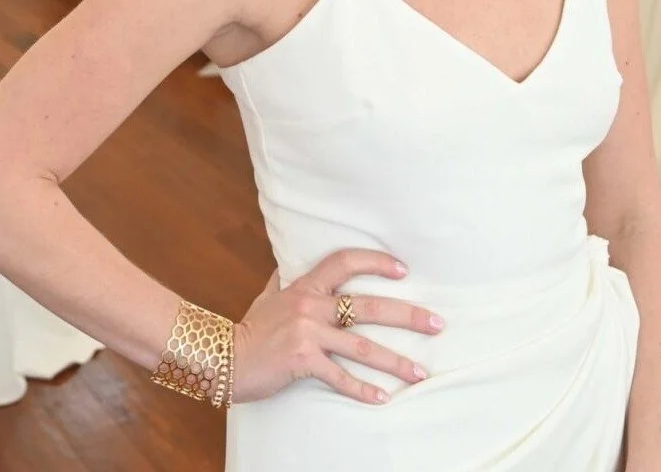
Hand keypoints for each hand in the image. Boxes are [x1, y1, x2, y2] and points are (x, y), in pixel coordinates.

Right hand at [231, 248, 443, 405]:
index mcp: (305, 285)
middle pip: (369, 306)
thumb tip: (291, 263)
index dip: (375, 262)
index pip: (345, 261)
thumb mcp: (269, 295)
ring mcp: (308, 333)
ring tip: (421, 373)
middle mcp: (310, 305)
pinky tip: (383, 399)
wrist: (223, 356)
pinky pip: (339, 376)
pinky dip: (362, 389)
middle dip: (407, 316)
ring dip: (395, 361)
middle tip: (437, 325)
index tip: (403, 270)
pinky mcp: (302, 361)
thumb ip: (285, 279)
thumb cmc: (250, 327)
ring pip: (361, 346)